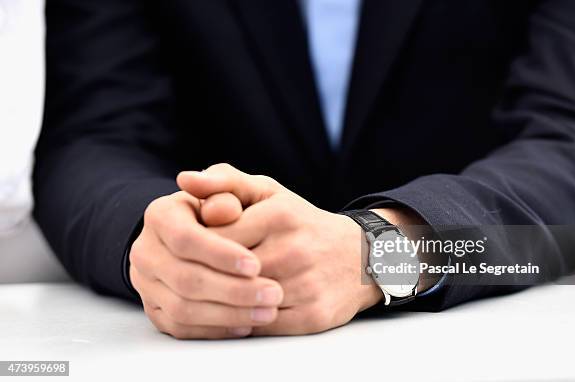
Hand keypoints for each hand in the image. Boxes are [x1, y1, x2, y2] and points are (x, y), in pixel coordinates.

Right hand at [129, 190, 284, 338]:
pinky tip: (247, 324)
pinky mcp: (155, 311)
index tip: (256, 264)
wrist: (201, 234)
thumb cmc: (224, 210)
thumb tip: (217, 199)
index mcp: (159, 215)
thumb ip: (226, 187)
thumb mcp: (231, 190)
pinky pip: (183, 328)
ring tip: (267, 311)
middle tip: (273, 294)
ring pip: (183, 309)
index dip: (220, 254)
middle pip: (185, 278)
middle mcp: (145, 251)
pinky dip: (216, 329)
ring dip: (229, 314)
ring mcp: (146, 284)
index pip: (185, 238)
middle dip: (233, 289)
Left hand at [177, 164, 383, 335]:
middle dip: (203, 276)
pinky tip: (233, 312)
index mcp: (279, 215)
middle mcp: (294, 250)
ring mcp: (304, 285)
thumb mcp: (268, 193)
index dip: (196, 246)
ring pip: (242, 303)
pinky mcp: (312, 316)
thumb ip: (225, 183)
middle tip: (188, 276)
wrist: (360, 256)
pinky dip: (242, 321)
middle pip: (226, 273)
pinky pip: (261, 325)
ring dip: (219, 303)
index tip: (189, 250)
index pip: (215, 236)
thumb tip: (184, 179)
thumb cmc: (301, 223)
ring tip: (206, 296)